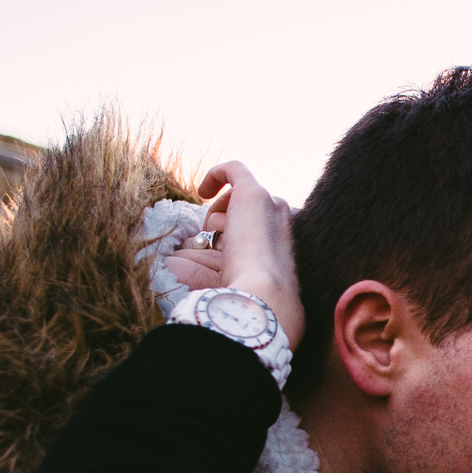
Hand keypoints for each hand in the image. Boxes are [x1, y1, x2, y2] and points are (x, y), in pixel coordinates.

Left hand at [169, 161, 303, 347]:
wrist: (266, 297)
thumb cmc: (253, 303)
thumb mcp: (243, 292)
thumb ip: (230, 278)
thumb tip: (188, 272)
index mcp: (283, 244)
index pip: (258, 230)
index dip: (235, 236)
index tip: (221, 253)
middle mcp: (281, 220)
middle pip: (248, 211)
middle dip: (228, 224)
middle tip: (218, 246)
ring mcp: (270, 205)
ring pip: (237, 197)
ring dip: (220, 215)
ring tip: (217, 239)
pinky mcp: (253, 193)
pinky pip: (233, 169)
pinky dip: (215, 175)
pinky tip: (201, 191)